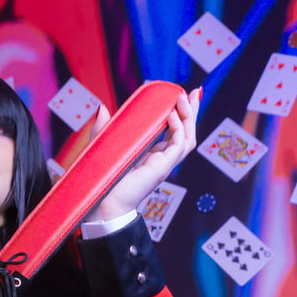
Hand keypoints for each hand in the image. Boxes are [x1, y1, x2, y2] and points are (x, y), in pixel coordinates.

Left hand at [87, 87, 200, 221]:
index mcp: (150, 158)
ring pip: (187, 139)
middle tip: (195, 92)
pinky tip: (171, 115)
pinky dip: (178, 128)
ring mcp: (163, 165)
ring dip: (189, 117)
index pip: (173, 134)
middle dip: (192, 113)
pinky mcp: (161, 169)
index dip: (179, 117)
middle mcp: (160, 161)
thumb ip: (104, 128)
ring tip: (184, 97)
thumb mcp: (103, 147)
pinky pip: (178, 145)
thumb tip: (103, 108)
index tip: (180, 97)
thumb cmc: (102, 182)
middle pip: (185, 135)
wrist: (101, 204)